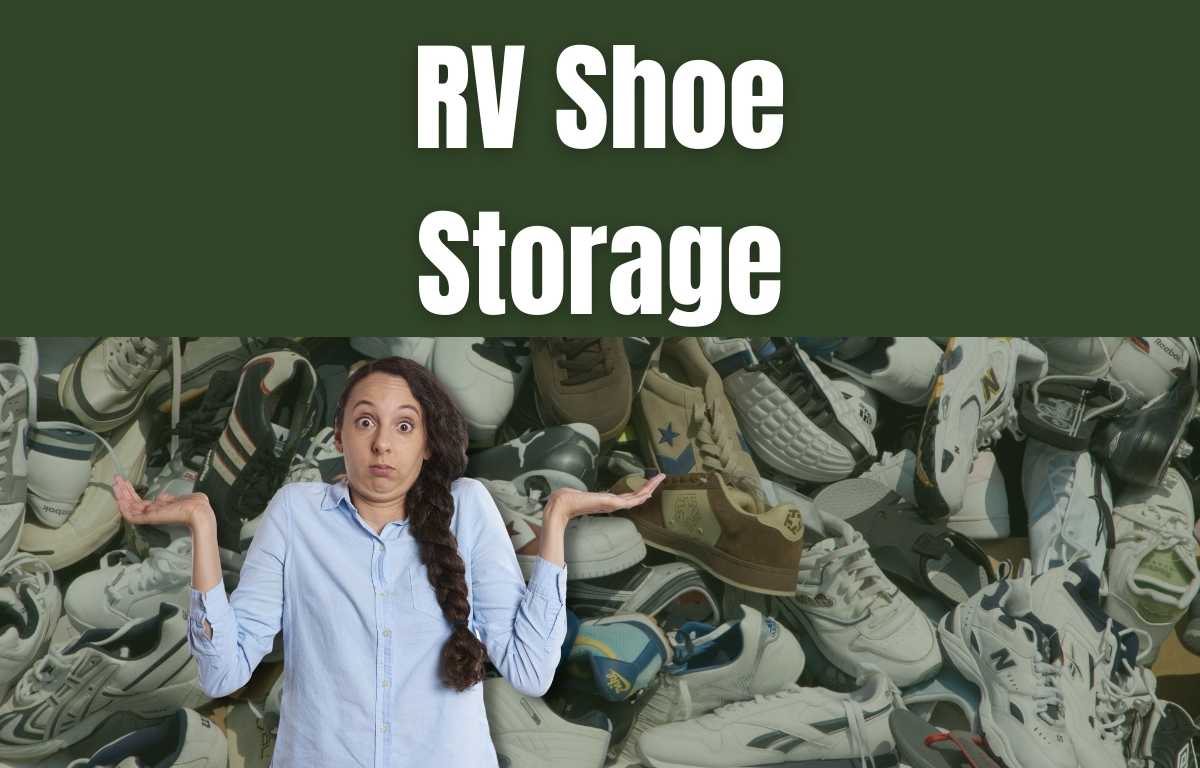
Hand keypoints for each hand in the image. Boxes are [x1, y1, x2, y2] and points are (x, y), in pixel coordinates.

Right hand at [112, 475, 212, 528]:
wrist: (199, 511)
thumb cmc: (194, 504)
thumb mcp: (179, 498)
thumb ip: (168, 498)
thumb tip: (159, 496)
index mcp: (158, 508)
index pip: (139, 501)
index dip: (130, 491)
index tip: (124, 481)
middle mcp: (152, 512)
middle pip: (131, 502)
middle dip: (123, 490)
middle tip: (115, 478)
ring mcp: (150, 515)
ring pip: (129, 508)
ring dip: (121, 495)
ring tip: (115, 484)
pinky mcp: (150, 518)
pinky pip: (132, 516)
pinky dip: (124, 508)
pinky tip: (119, 498)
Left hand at [543, 473, 665, 521]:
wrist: (561, 505)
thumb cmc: (567, 499)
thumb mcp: (580, 494)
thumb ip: (583, 495)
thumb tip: (575, 493)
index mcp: (607, 501)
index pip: (628, 497)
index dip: (639, 491)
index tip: (648, 485)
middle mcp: (612, 504)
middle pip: (636, 497)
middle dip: (650, 487)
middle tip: (662, 477)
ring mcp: (613, 505)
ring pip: (637, 497)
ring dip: (650, 487)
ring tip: (660, 478)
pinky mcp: (611, 504)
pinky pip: (631, 500)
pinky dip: (641, 494)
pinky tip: (650, 490)